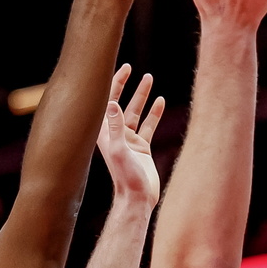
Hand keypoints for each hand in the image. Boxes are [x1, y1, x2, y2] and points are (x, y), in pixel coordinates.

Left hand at [97, 63, 162, 207]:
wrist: (138, 199)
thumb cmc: (126, 178)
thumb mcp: (119, 150)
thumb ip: (116, 127)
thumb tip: (112, 102)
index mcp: (106, 133)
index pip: (107, 102)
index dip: (113, 84)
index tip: (123, 68)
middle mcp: (116, 134)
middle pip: (120, 103)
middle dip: (125, 85)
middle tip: (131, 68)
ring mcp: (129, 141)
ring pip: (136, 112)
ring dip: (142, 96)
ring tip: (149, 78)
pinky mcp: (142, 148)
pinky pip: (148, 126)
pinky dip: (154, 113)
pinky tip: (160, 101)